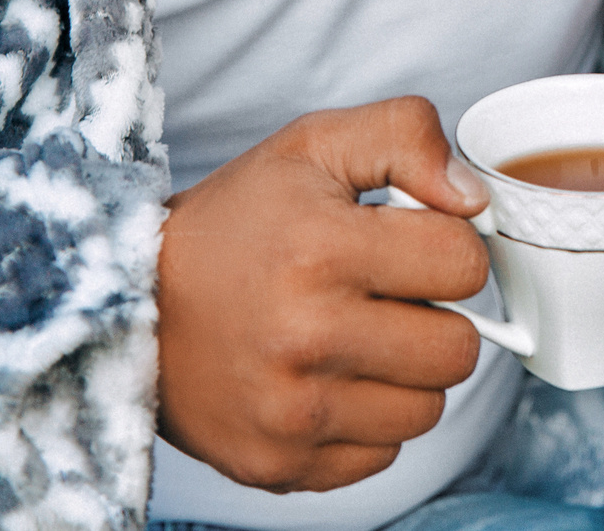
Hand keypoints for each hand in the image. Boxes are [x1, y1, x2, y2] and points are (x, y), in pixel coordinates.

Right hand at [155, 96, 492, 492]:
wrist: (129, 304)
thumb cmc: (234, 223)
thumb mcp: (313, 146)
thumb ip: (405, 138)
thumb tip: (474, 199)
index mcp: (321, 250)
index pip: (464, 264)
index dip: (448, 249)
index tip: (410, 246)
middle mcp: (307, 337)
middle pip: (458, 350)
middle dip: (436, 318)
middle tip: (387, 298)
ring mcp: (292, 411)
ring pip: (427, 411)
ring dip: (405, 376)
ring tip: (355, 338)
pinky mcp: (280, 464)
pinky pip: (380, 455)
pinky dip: (366, 422)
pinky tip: (326, 381)